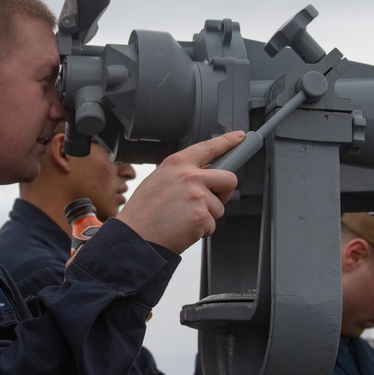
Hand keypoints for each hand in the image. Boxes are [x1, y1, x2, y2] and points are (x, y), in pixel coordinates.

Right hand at [116, 131, 243, 252]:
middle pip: (228, 179)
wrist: (134, 238)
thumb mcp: (157, 181)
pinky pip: (212, 225)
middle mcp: (189, 176)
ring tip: (182, 219)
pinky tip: (182, 229)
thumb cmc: (142, 214)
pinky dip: (201, 231)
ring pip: (219, 207)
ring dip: (206, 217)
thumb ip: (181, 176)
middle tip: (205, 203)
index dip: (228, 141)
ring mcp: (197, 196)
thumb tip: (202, 178)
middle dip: (223, 193)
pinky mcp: (202, 216)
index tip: (239, 136)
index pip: (208, 147)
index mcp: (177, 164)